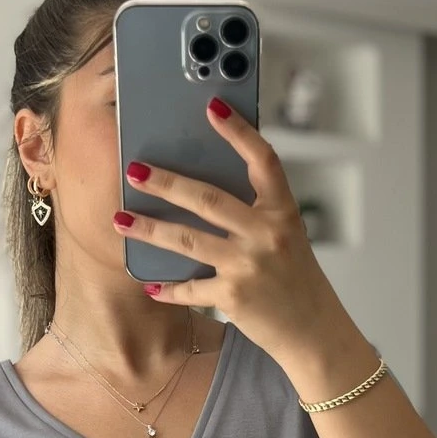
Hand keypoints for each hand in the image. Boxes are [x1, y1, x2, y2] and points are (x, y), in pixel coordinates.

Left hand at [113, 97, 340, 363]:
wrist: (315, 332)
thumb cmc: (296, 279)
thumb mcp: (286, 236)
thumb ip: (255, 212)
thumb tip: (203, 189)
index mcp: (283, 211)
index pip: (263, 160)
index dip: (239, 131)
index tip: (212, 106)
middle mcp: (267, 234)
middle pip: (208, 199)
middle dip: (166, 182)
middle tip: (134, 169)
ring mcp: (249, 265)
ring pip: (188, 240)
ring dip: (151, 229)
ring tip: (121, 220)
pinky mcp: (234, 296)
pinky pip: (190, 288)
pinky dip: (168, 288)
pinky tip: (149, 284)